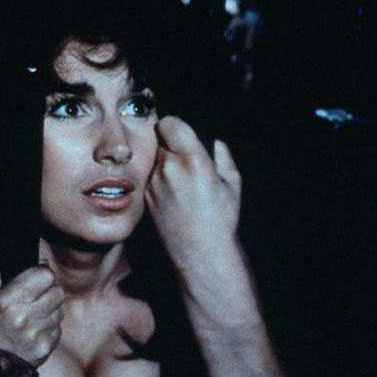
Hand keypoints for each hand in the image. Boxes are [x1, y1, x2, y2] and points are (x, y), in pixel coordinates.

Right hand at [0, 266, 64, 367]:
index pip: (45, 275)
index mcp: (6, 301)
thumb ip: (5, 278)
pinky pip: (58, 329)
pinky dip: (49, 328)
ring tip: (33, 316)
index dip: (43, 272)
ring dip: (50, 310)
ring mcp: (36, 335)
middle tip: (37, 296)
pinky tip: (33, 332)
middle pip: (57, 292)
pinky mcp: (44, 349)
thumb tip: (34, 262)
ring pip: (60, 311)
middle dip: (49, 291)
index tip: (38, 274)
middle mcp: (23, 317)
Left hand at [144, 116, 241, 271]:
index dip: (176, 127)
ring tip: (182, 182)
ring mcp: (153, 183)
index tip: (183, 136)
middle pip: (159, 139)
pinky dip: (158, 179)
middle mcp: (168, 168)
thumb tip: (216, 143)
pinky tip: (173, 195)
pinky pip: (149, 176)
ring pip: (153, 159)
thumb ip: (223, 157)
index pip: (169, 123)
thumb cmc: (221, 219)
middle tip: (184, 160)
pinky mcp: (145, 196)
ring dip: (164, 163)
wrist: (199, 253)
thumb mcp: (231, 185)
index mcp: (193, 160)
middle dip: (171, 144)